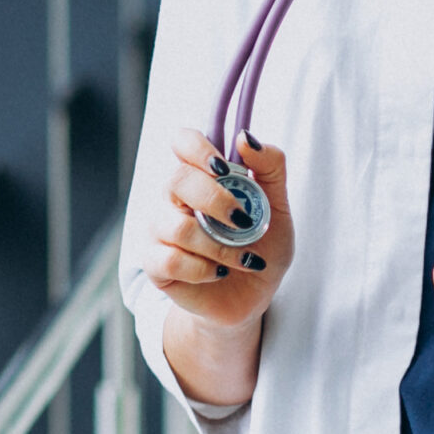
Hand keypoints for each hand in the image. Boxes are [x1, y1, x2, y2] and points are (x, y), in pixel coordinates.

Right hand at [141, 128, 293, 332]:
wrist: (255, 295)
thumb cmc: (262, 246)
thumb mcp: (278, 206)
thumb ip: (270, 167)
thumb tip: (245, 138)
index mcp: (201, 177)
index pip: (182, 141)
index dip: (198, 148)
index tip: (224, 169)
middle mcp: (173, 198)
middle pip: (177, 180)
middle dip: (216, 201)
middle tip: (242, 222)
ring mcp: (160, 230)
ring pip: (177, 226)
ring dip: (219, 246)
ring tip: (242, 258)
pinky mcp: (155, 265)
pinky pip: (171, 260)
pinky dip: (203, 269)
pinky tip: (218, 273)